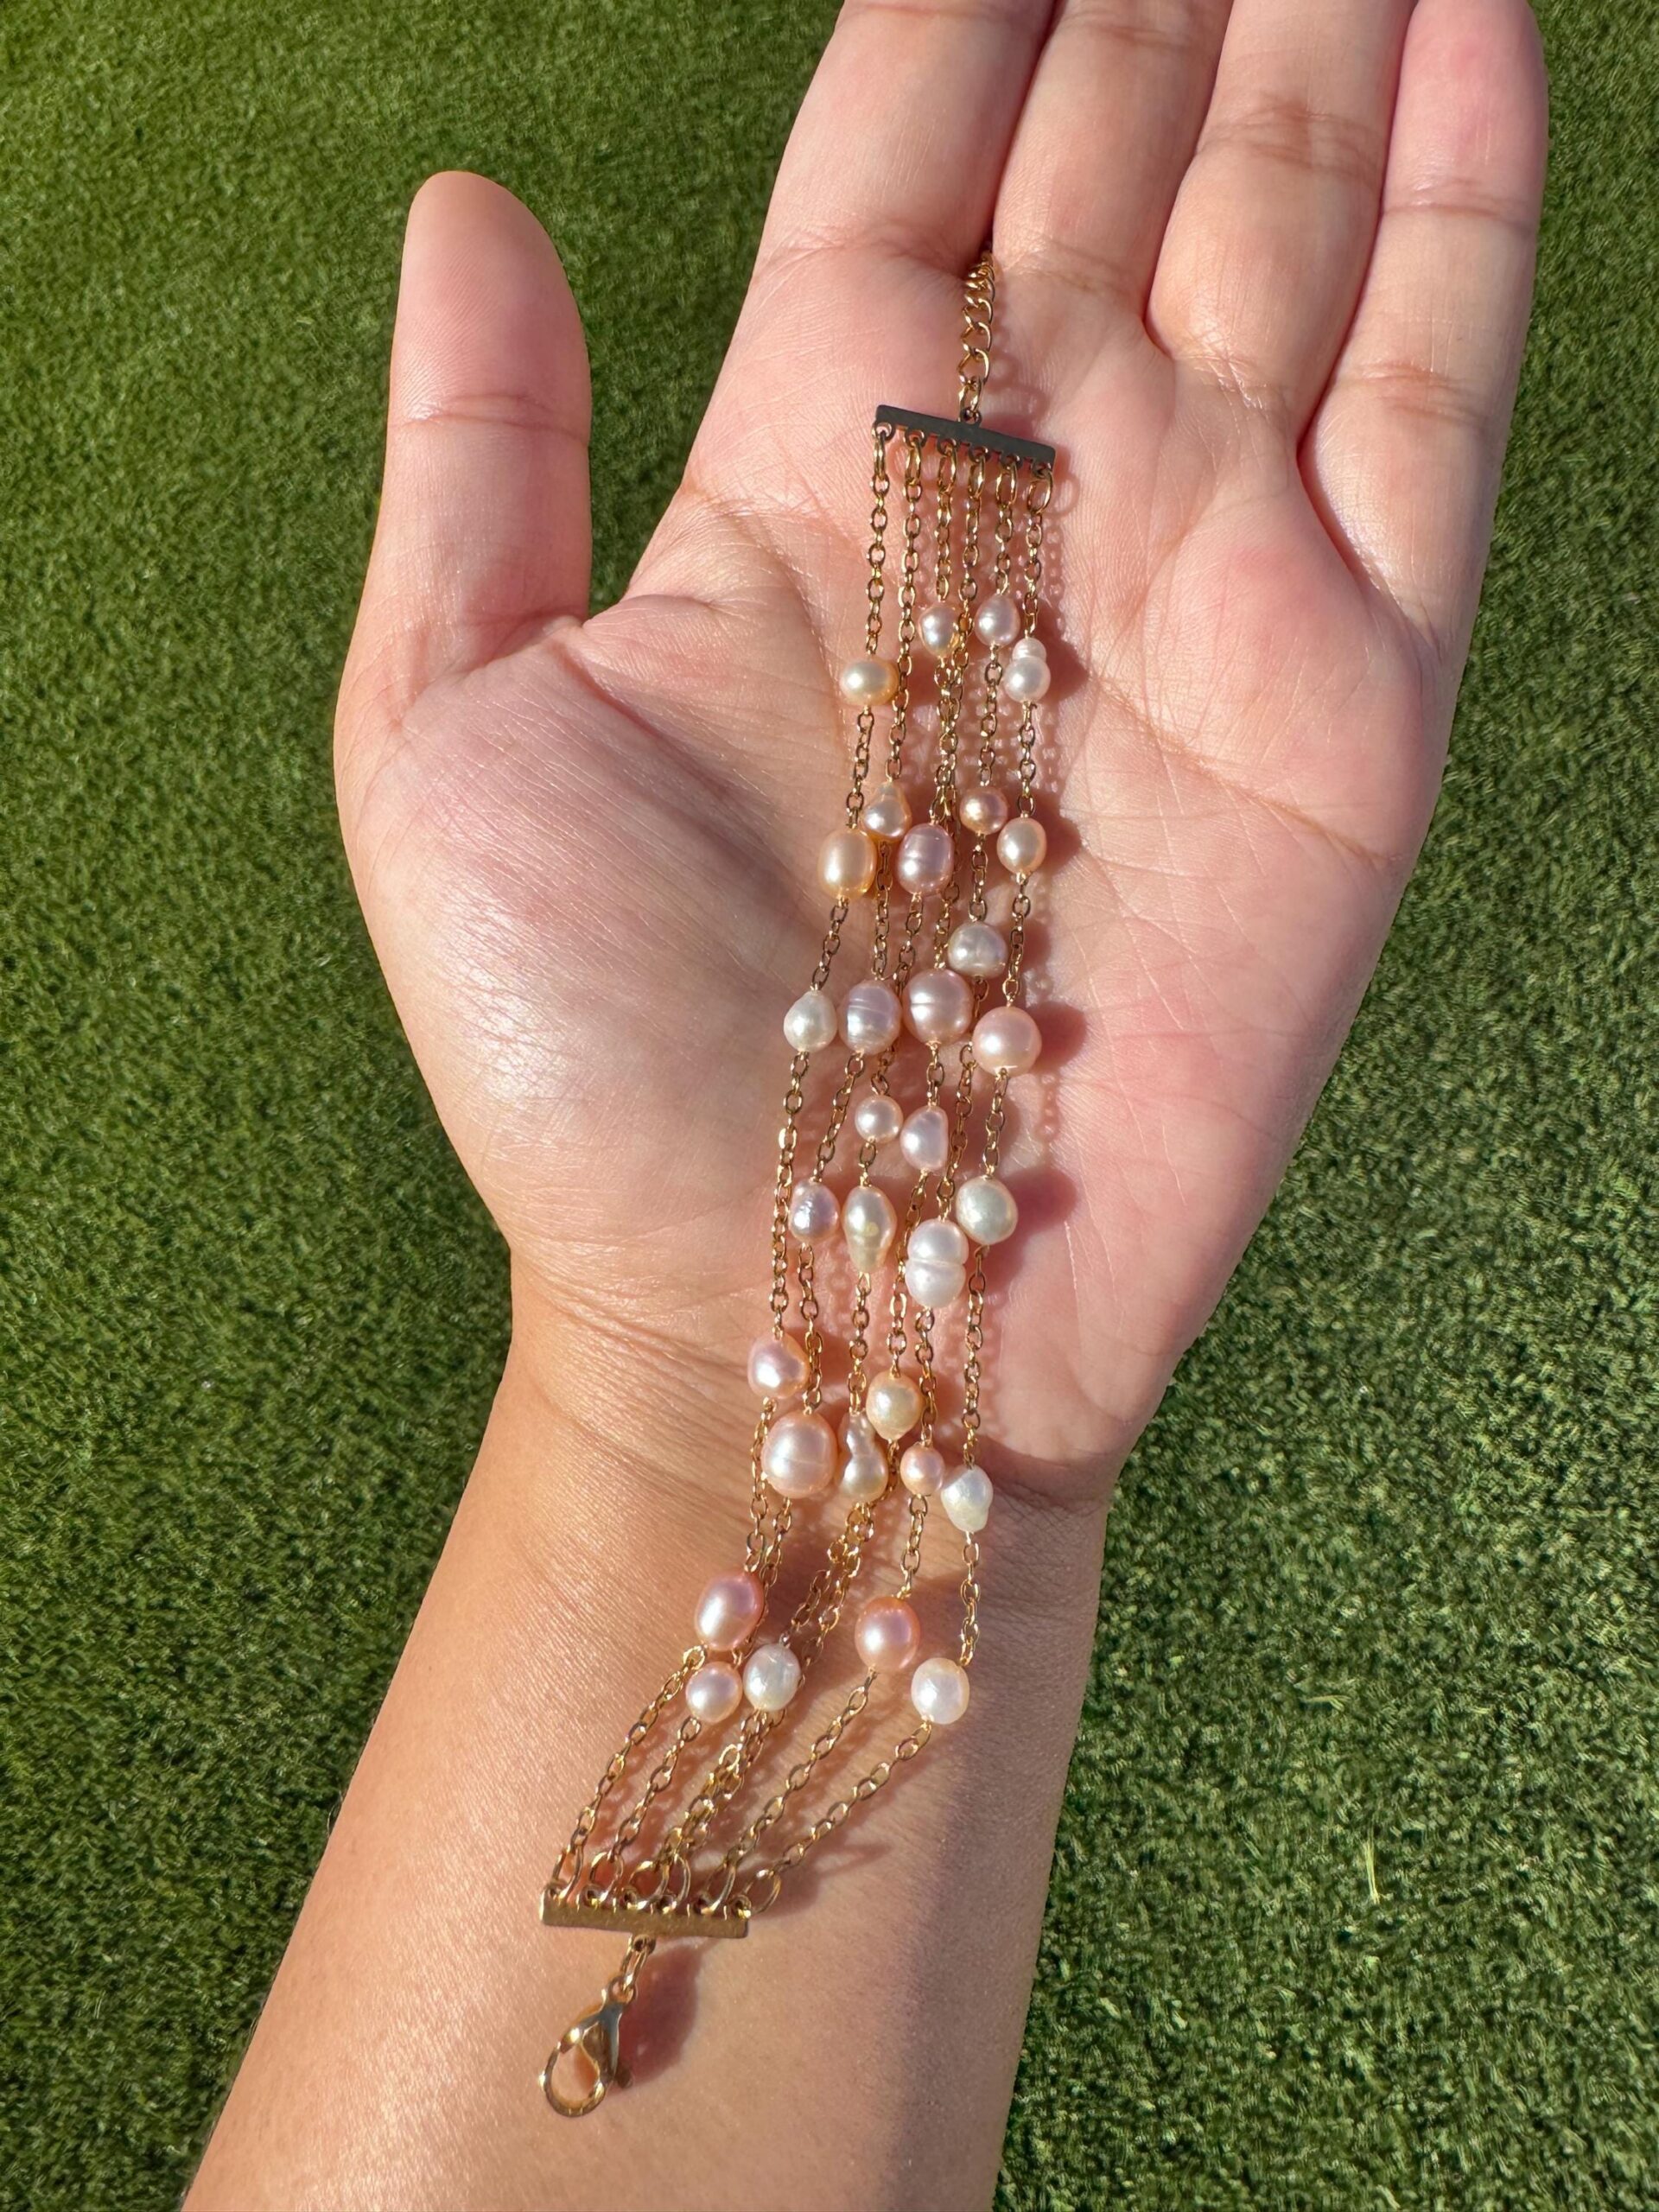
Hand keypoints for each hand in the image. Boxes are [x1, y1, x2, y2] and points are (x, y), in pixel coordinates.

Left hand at [336, 0, 1544, 1490]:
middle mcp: (1020, 508)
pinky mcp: (1346, 703)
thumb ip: (476, 463)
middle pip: (1121, 157)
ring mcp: (1198, 588)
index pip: (914, 159)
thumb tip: (463, 207)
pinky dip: (1468, 215)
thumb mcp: (444, 737)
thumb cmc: (584, 1066)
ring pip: (1292, 232)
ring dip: (1328, 38)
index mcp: (810, 482)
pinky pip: (1433, 411)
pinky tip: (1477, 30)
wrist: (786, 1312)